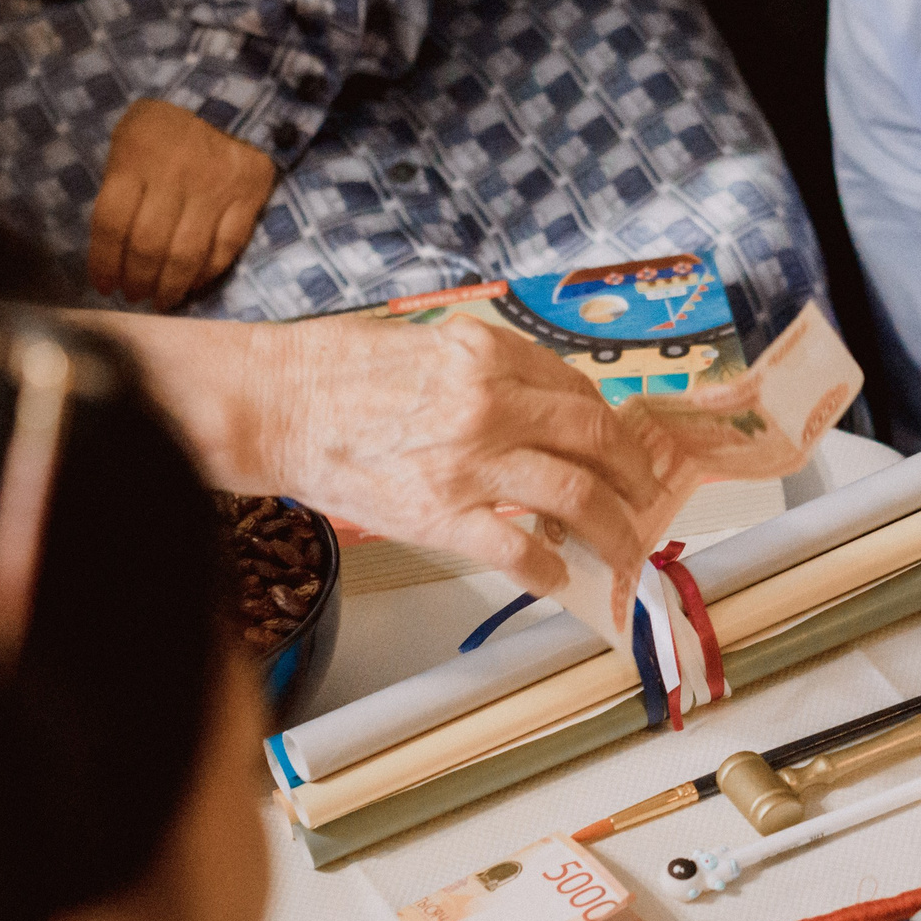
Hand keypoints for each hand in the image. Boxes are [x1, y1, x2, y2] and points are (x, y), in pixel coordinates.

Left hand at [87, 100, 276, 310]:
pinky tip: (194, 283)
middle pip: (148, 245)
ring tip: (162, 300)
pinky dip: (208, 272)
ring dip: (171, 286)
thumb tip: (114, 239)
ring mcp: (214, 191)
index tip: (103, 285)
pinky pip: (226, 247)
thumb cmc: (168, 121)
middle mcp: (173, 179)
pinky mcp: (247, 198)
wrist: (233, 96)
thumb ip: (121, 181)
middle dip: (136, 280)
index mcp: (135, 161)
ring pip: (187, 254)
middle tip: (134, 296)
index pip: (111, 224)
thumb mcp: (129, 137)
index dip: (103, 262)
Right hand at [255, 312, 683, 594]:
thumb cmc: (339, 370)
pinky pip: (519, 551)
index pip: (579, 392)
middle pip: (597, 440)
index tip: (623, 449)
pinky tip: (561, 577)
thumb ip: (493, 370)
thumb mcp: (432, 343)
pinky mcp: (440, 515)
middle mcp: (491, 403)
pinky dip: (552, 570)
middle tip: (647, 499)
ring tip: (624, 549)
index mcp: (490, 354)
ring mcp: (469, 462)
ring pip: (576, 498)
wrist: (274, 404)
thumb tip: (548, 408)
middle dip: (635, 476)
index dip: (613, 427)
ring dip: (614, 530)